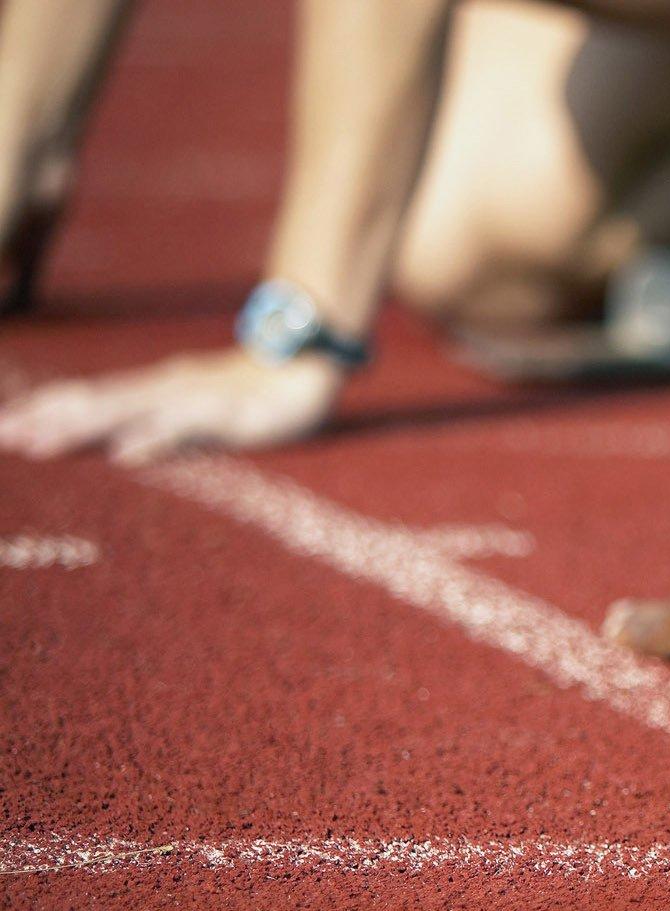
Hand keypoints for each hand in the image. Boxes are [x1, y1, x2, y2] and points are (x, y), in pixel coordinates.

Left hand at [0, 346, 343, 462]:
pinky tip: (124, 454)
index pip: (90, 398)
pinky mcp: (229, 414)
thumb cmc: (254, 395)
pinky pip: (185, 429)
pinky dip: (153, 440)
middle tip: (1, 435)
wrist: (310, 367)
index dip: (45, 411)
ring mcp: (196, 400)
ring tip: (37, 445)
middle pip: (98, 404)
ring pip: (130, 413)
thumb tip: (114, 448)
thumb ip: (160, 428)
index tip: (3, 427)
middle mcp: (166, 390)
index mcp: (156, 392)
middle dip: (48, 421)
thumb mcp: (200, 412)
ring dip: (82, 428)